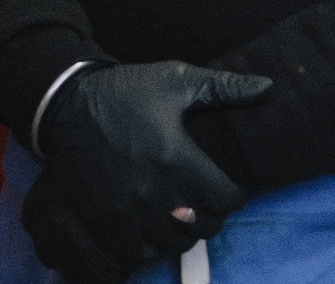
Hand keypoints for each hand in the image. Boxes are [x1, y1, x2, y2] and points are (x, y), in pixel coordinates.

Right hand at [21, 61, 273, 283]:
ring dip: (179, 232)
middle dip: (208, 216)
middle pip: (203, 228)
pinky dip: (147, 244)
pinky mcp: (106, 220)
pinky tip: (147, 225)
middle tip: (199, 201)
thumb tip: (270, 88)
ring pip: (173, 244)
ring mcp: (130, 210)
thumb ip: (224, 87)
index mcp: (179, 157)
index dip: (231, 194)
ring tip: (174, 213)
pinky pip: (138, 253)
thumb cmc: (123, 92)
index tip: (222, 186)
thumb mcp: (174, 80)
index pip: (227, 200)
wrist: (63, 105)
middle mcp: (157, 190)